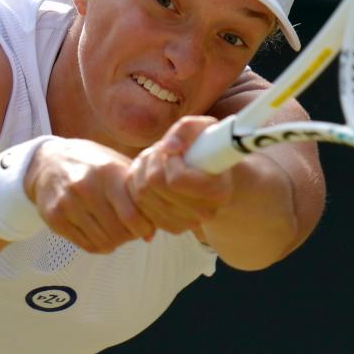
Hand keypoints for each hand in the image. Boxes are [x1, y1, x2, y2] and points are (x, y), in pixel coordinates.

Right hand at [25, 138, 155, 252]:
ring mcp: (67, 203)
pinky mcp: (54, 217)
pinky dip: (98, 245)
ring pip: (103, 242)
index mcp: (107, 172)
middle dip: (130, 236)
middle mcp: (85, 187)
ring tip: (116, 231)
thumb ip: (137, 195)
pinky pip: (86, 245)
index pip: (132, 215)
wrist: (50, 161)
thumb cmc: (93, 164)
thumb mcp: (118, 167)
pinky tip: (100, 233)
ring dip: (115, 242)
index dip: (144, 227)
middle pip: (118, 232)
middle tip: (130, 230)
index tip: (145, 227)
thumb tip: (151, 233)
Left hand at [126, 116, 233, 234]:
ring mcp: (186, 223)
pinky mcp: (170, 227)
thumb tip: (168, 148)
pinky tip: (152, 175)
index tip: (178, 152)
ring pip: (141, 194)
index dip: (170, 160)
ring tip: (158, 161)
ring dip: (142, 171)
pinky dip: (138, 186)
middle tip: (163, 152)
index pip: (176, 180)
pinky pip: (137, 204)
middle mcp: (204, 213)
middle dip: (153, 161)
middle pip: (154, 185)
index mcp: (217, 191)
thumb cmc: (208, 147)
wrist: (212, 173)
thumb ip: (186, 130)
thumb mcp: (203, 127)